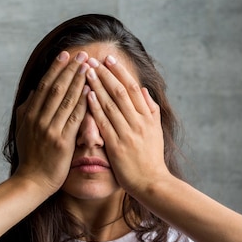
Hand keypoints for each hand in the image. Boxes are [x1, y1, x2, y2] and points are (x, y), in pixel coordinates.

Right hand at [13, 51, 89, 194]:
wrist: (32, 182)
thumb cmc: (31, 157)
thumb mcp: (23, 130)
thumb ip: (27, 110)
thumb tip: (33, 91)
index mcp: (29, 114)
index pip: (44, 85)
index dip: (56, 68)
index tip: (66, 54)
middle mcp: (38, 119)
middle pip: (55, 88)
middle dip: (69, 69)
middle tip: (82, 54)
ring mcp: (49, 130)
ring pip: (65, 99)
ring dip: (78, 80)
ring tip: (88, 66)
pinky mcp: (61, 142)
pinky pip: (74, 117)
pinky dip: (82, 102)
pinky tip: (91, 90)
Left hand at [84, 55, 171, 195]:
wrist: (151, 182)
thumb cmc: (151, 158)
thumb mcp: (156, 131)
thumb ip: (150, 109)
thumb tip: (143, 90)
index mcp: (147, 117)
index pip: (132, 88)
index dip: (120, 72)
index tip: (108, 59)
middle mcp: (138, 122)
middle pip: (119, 92)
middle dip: (104, 74)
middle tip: (92, 59)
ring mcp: (127, 133)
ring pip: (110, 104)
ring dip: (97, 85)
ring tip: (85, 71)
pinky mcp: (117, 146)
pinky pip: (104, 122)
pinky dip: (95, 107)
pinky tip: (86, 95)